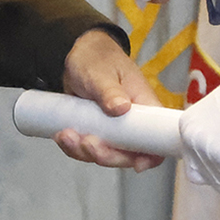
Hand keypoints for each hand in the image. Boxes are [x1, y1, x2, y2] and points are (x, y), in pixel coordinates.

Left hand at [54, 30, 167, 171]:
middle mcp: (130, 122)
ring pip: (105, 154)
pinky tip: (62, 136)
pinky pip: (87, 148)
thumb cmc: (97, 59)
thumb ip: (110, 91)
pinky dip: (73, 147)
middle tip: (87, 143)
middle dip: (107, 155)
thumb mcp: (102, 74)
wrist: (78, 55)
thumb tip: (122, 108)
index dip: (150, 156)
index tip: (136, 164)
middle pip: (128, 154)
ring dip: (84, 152)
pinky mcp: (95, 131)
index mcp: (143, 107)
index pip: (156, 139)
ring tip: (67, 135)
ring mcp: (112, 129)